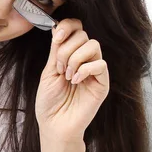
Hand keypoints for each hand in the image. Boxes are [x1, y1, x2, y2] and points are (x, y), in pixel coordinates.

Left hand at [35, 19, 109, 145]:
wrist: (54, 125)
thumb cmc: (49, 102)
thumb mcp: (48, 71)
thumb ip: (56, 50)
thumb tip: (58, 28)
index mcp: (71, 55)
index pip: (76, 28)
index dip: (68, 27)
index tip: (57, 38)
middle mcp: (84, 60)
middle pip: (83, 35)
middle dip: (66, 49)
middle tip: (59, 69)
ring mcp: (94, 71)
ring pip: (93, 45)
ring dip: (75, 58)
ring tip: (67, 76)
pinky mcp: (102, 84)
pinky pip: (101, 64)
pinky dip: (85, 70)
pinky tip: (75, 81)